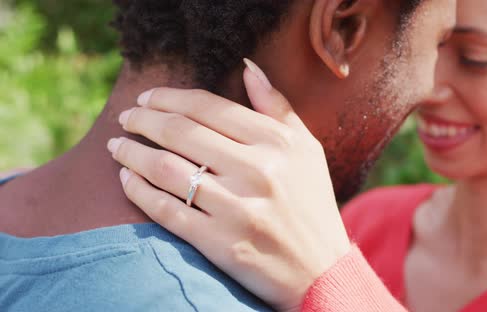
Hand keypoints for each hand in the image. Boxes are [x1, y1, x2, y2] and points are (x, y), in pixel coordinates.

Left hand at [108, 59, 350, 310]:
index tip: (147, 96)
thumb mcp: (306, 149)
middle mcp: (257, 170)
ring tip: (116, 145)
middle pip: (181, 132)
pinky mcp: (219, 242)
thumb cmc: (311, 204)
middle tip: (125, 117)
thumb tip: (247, 67)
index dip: (170, 97)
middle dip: (143, 119)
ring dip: (132, 152)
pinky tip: (126, 179)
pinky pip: (166, 210)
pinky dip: (139, 191)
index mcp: (277, 143)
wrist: (320, 271)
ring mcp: (237, 207)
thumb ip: (278, 107)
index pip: (209, 107)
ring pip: (166, 168)